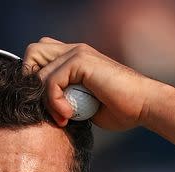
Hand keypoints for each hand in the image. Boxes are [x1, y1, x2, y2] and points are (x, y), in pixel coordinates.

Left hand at [23, 37, 156, 130]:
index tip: (46, 108)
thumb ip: (64, 99)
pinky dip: (54, 102)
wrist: (144, 106)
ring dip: (44, 101)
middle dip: (31, 83)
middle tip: (45, 107)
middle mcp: (74, 50)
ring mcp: (78, 53)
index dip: (34, 80)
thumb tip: (41, 109)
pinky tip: (68, 115)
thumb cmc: (120, 109)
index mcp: (75, 58)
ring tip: (62, 117)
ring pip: (38, 71)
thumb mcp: (82, 104)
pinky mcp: (82, 61)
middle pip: (32, 53)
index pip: (39, 57)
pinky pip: (51, 81)